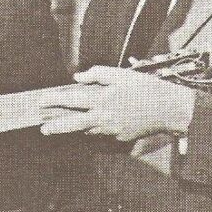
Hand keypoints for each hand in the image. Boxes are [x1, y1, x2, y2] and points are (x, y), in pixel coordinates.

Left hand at [39, 66, 196, 142]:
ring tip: (66, 123)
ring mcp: (112, 131)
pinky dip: (97, 127)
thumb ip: (97, 74)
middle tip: (43, 129)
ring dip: (78, 127)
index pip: (71, 101)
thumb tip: (78, 78)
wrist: (169, 109)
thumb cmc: (145, 88)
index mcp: (102, 101)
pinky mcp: (121, 138)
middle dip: (56, 127)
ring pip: (88, 130)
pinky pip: (104, 133)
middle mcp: (104, 119)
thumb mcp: (121, 75)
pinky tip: (96, 122)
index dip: (54, 100)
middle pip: (73, 125)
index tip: (41, 100)